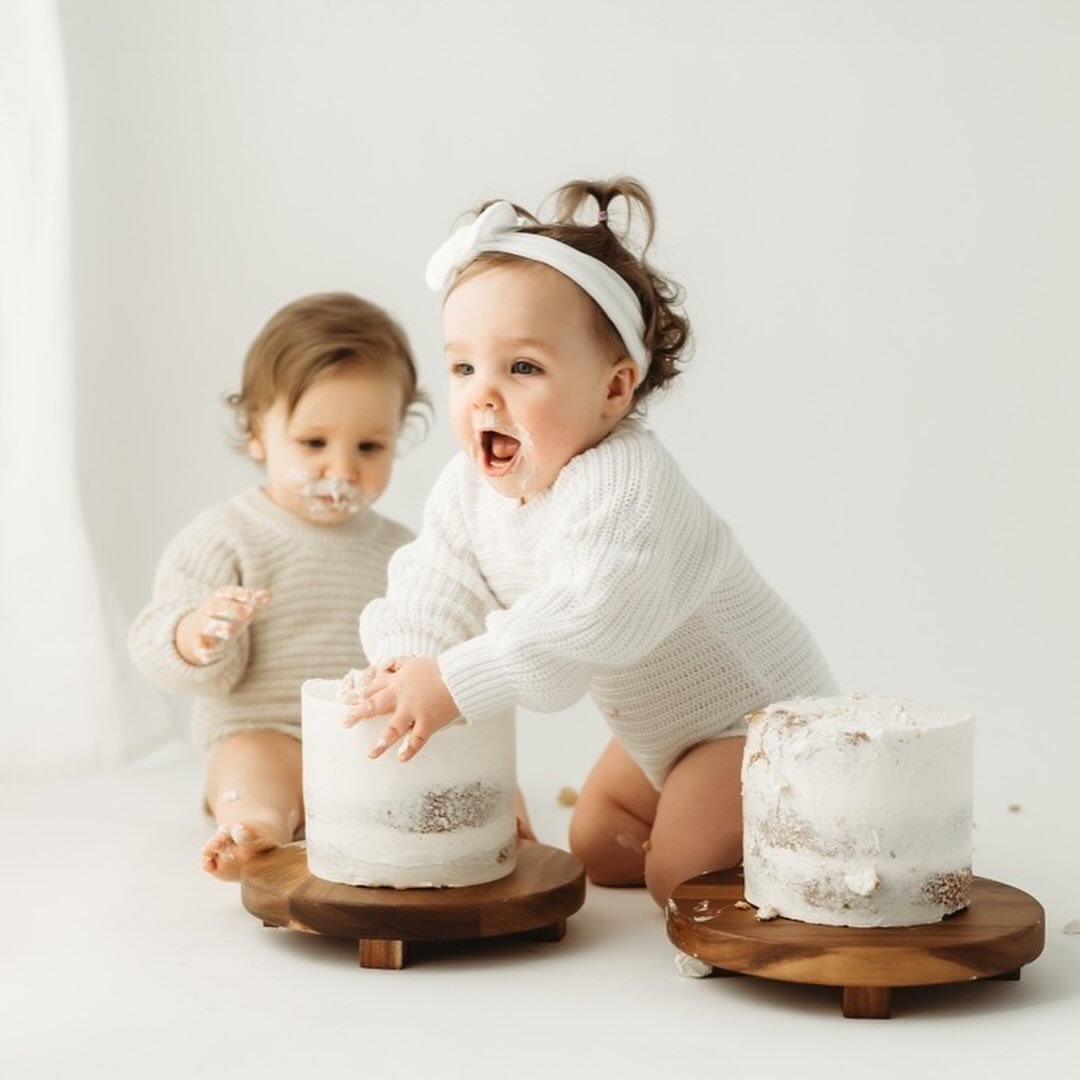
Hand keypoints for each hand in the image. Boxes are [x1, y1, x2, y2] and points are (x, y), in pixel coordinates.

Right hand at [175, 586, 269, 665]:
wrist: (198, 633)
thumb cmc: (227, 618)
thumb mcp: (241, 609)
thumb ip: (256, 601)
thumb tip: (268, 594)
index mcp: (219, 599)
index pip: (228, 591)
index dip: (239, 592)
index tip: (251, 595)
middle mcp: (209, 611)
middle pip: (217, 606)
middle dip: (233, 608)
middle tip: (250, 612)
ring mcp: (203, 627)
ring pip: (209, 626)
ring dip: (218, 627)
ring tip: (229, 631)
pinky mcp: (200, 645)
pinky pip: (200, 648)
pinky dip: (203, 651)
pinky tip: (206, 654)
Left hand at [343, 657, 459, 761]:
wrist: (459, 677)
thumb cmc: (438, 669)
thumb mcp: (415, 662)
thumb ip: (399, 665)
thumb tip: (387, 665)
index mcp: (397, 682)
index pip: (373, 688)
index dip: (358, 695)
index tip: (346, 701)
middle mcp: (401, 697)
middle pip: (374, 706)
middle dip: (358, 714)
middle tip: (345, 722)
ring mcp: (414, 711)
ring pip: (393, 728)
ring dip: (381, 742)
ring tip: (371, 754)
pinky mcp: (428, 722)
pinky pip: (417, 739)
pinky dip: (410, 749)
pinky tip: (401, 758)